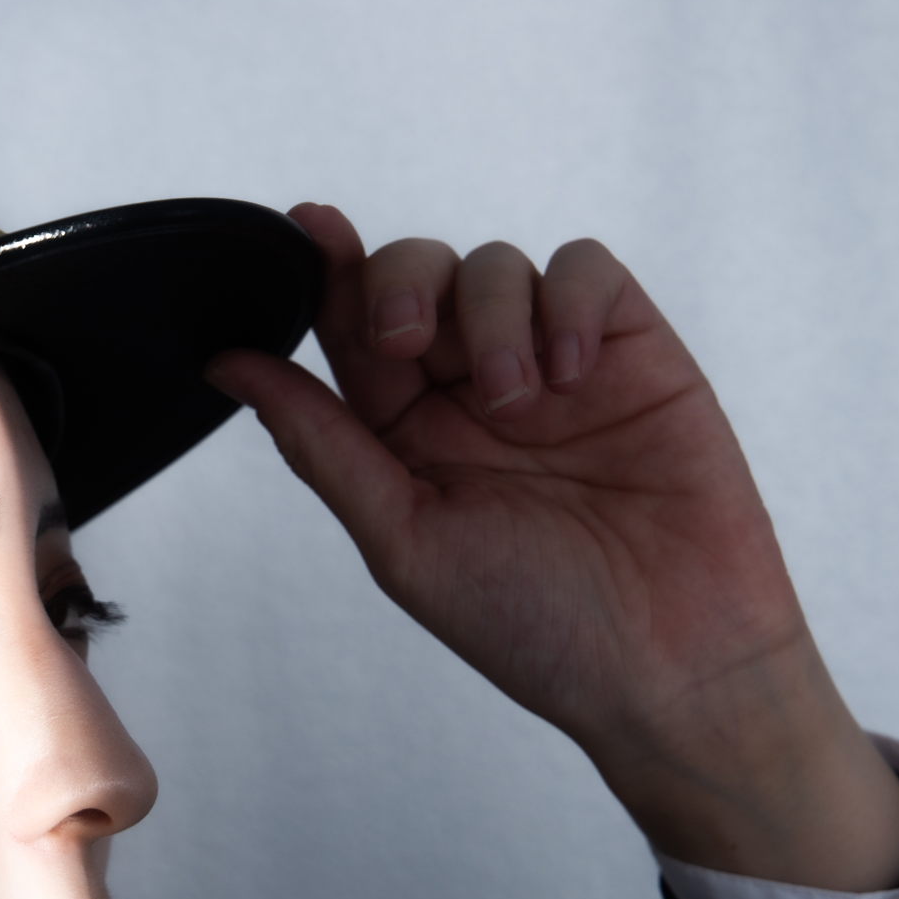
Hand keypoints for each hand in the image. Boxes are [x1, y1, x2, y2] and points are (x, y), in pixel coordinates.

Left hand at [207, 204, 898, 889]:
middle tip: (404, 341)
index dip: (326, 274)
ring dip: (489, 316)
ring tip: (517, 402)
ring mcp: (555, 365)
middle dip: (398, 284)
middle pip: (417, 275)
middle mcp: (473, 391)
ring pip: (497, 265)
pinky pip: (587, 272)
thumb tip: (227, 364)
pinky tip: (570, 372)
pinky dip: (568, 300)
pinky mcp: (635, 353)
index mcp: (408, 435)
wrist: (670, 667)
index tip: (305, 231)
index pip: (352, 331)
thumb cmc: (534, 625)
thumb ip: (322, 445)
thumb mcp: (404, 541)